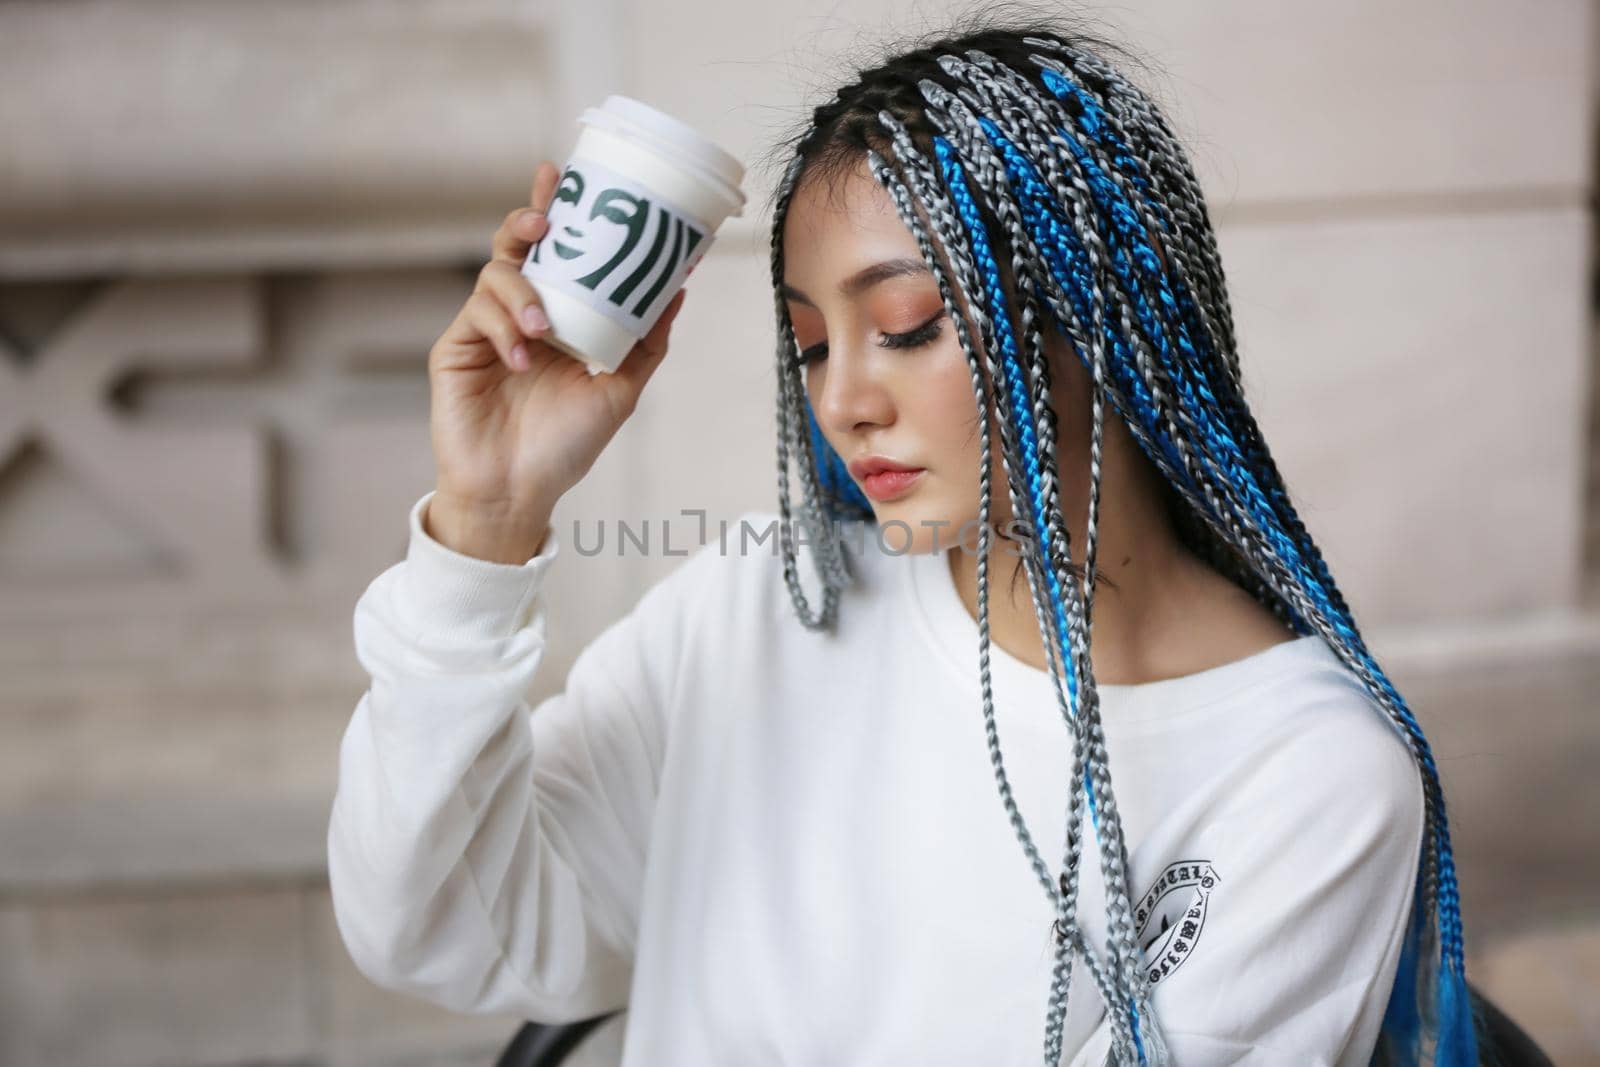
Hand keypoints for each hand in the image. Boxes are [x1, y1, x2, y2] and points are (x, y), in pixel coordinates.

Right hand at [424, 161, 688, 558]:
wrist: (518, 491)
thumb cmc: (566, 445)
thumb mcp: (620, 390)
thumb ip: (647, 341)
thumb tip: (680, 288)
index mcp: (559, 317)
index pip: (557, 253)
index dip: (555, 209)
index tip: (561, 173)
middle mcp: (522, 314)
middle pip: (517, 247)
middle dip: (527, 220)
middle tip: (543, 219)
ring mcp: (486, 329)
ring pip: (496, 275)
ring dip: (521, 292)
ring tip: (543, 327)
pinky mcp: (456, 348)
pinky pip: (477, 315)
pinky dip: (503, 328)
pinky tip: (521, 357)